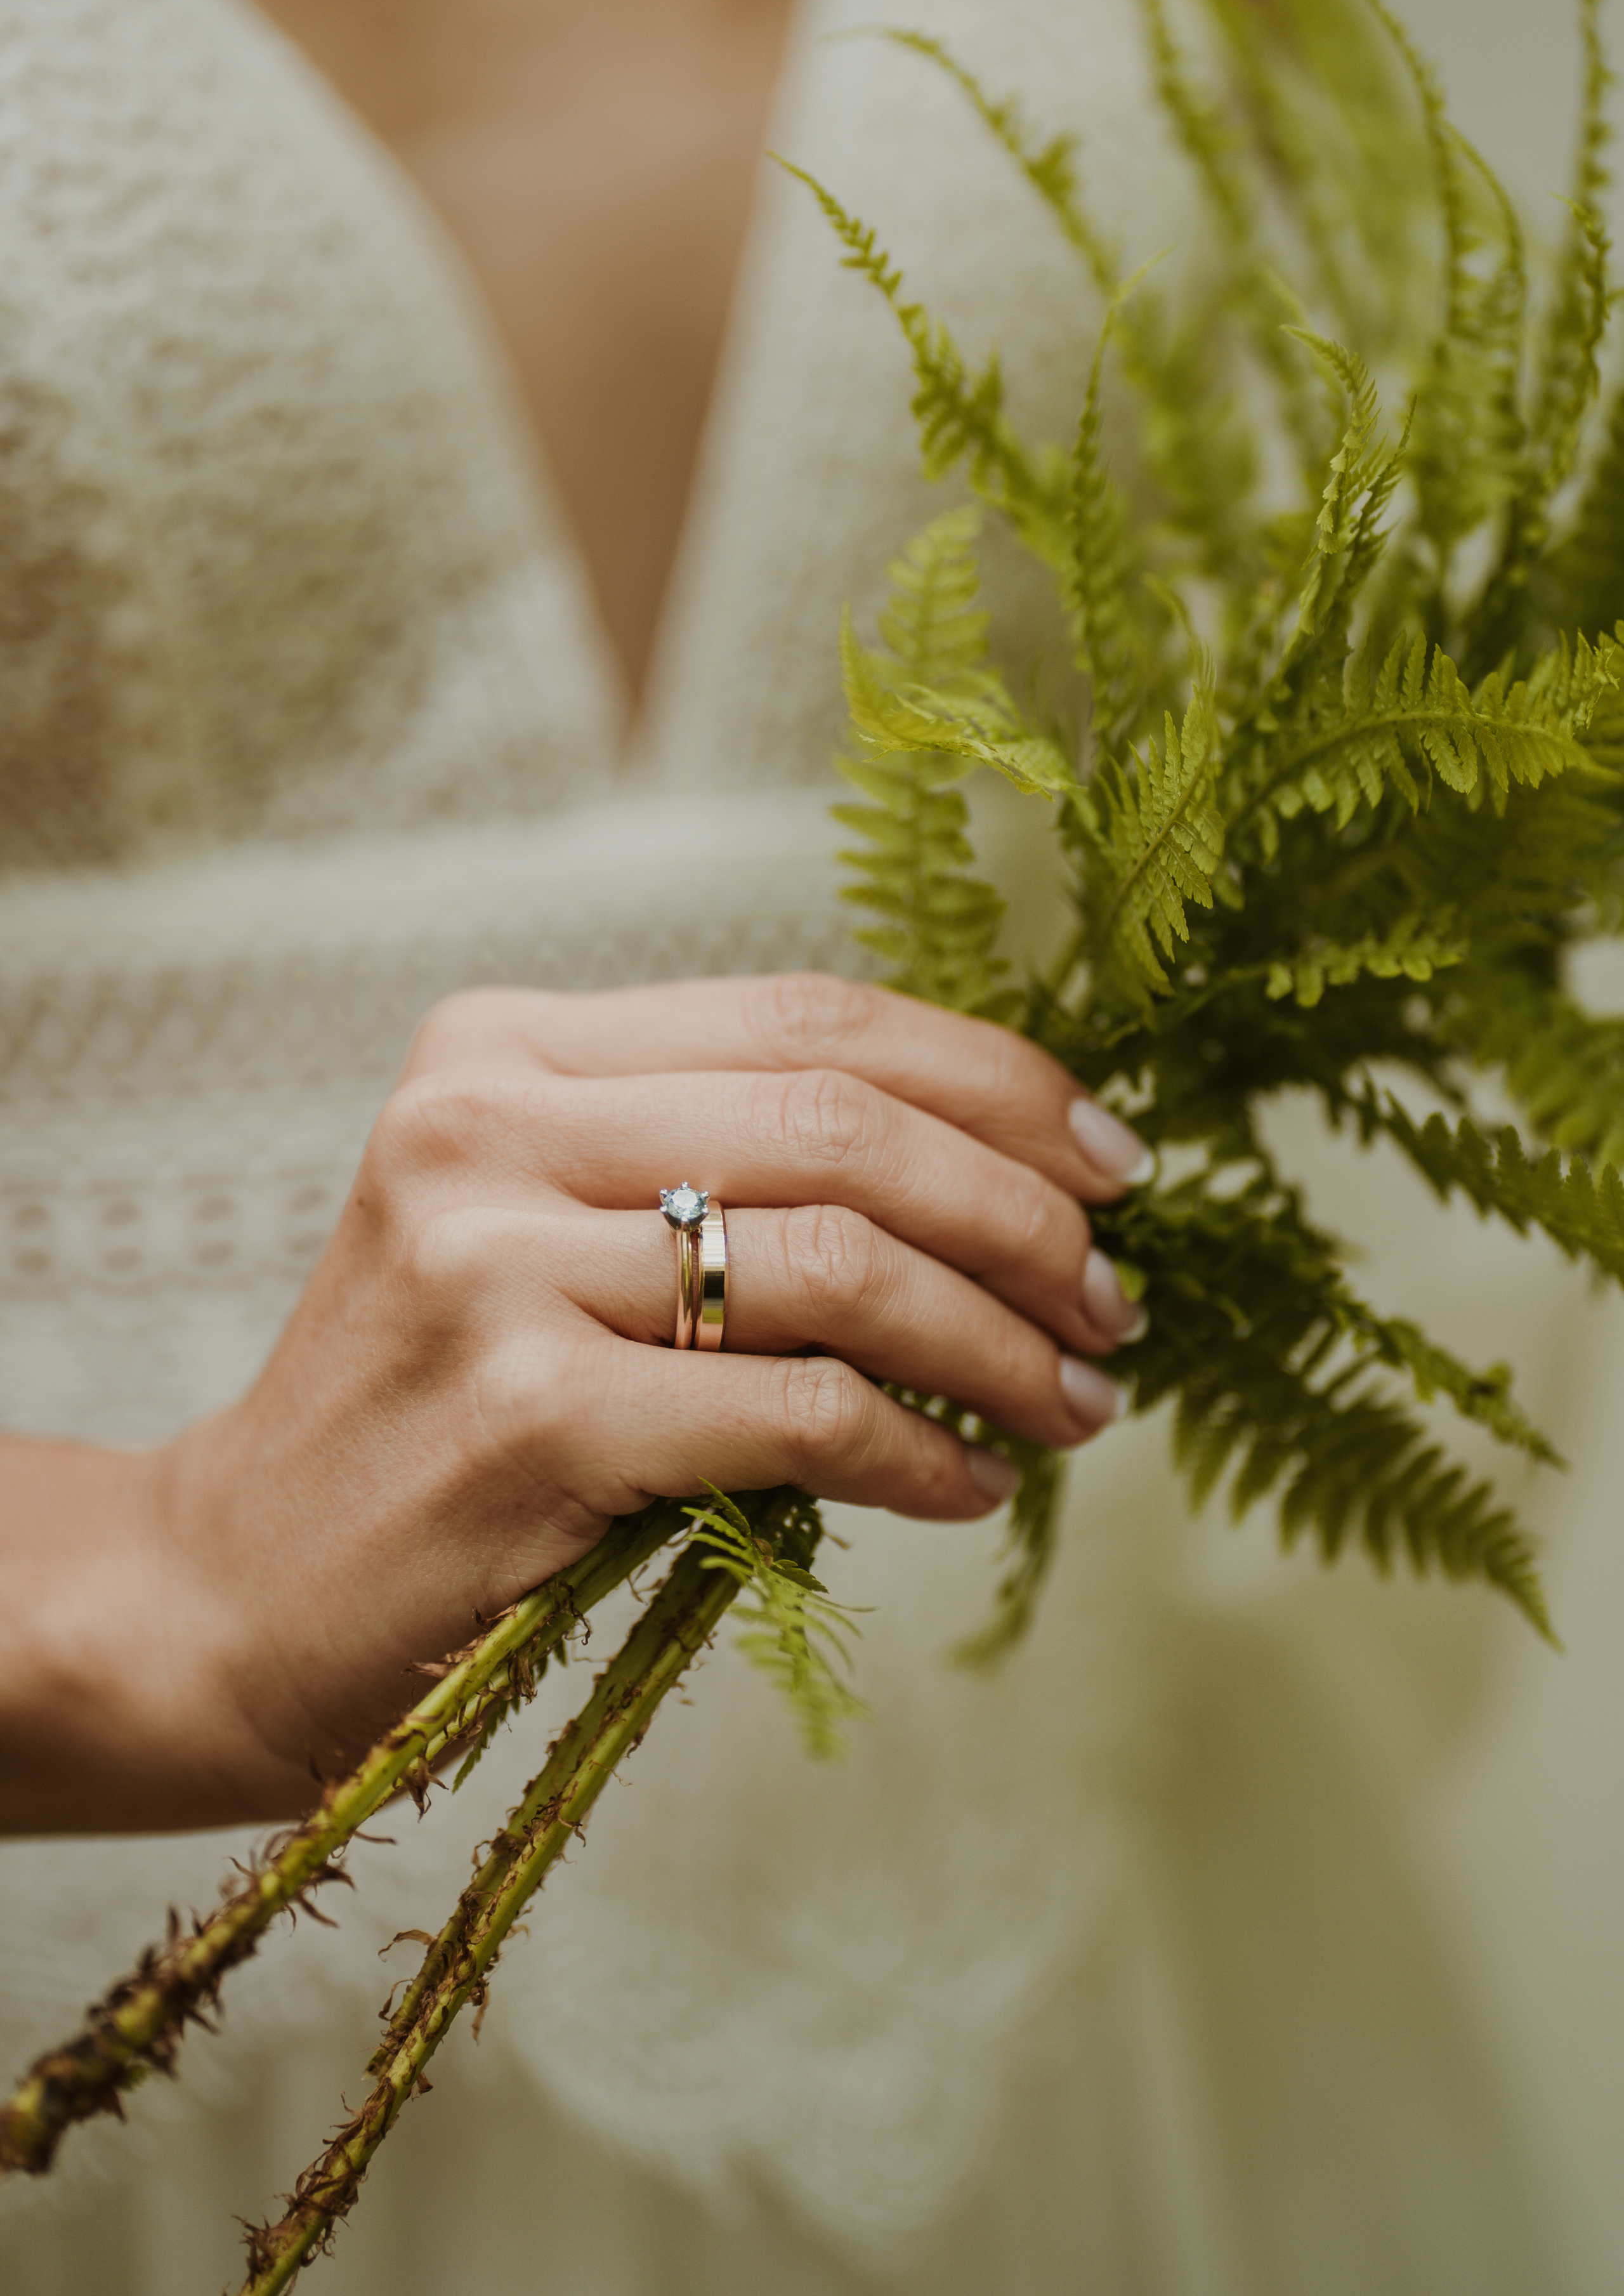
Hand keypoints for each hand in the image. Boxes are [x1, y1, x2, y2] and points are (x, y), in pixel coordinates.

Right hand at [14, 976, 1148, 1829]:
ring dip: (999, 1339)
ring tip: (1076, 1400)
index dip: (991, 1081)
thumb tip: (994, 1180)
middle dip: (1024, 1211)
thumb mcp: (540, 1230)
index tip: (1109, 1158)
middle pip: (843, 1124)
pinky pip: (798, 1412)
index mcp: (501, 1049)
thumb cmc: (431, 1412)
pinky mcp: (528, 1417)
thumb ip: (713, 1169)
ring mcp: (497, 1267)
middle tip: (1116, 1296)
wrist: (236, 1586)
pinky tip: (973, 1487)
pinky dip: (921, 1449)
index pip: (807, 1019)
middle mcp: (487, 1127)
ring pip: (841, 1266)